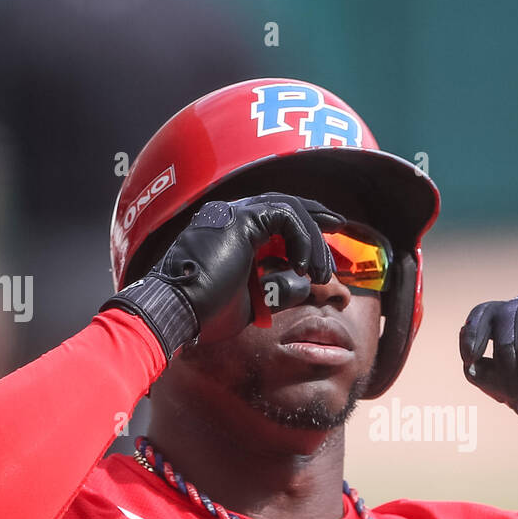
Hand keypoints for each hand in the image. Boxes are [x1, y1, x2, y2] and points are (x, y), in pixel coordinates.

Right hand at [103, 193, 343, 357]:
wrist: (178, 312)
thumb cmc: (206, 313)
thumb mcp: (253, 302)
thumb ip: (278, 289)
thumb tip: (305, 285)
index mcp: (230, 232)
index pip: (274, 217)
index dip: (304, 226)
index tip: (325, 243)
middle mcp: (230, 215)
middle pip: (285, 204)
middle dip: (315, 216)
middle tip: (339, 227)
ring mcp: (233, 213)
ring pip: (289, 209)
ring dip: (312, 239)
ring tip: (321, 271)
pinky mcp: (240, 219)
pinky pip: (285, 216)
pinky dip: (301, 238)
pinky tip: (303, 265)